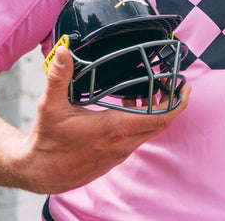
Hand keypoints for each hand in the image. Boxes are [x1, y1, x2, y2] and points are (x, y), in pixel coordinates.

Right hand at [12, 46, 189, 193]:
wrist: (39, 172)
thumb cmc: (46, 140)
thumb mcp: (50, 105)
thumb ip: (59, 76)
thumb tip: (64, 51)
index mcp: (114, 129)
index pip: (160, 118)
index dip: (178, 103)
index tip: (185, 87)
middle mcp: (122, 144)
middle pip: (160, 123)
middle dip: (171, 103)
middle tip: (175, 83)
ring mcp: (119, 153)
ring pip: (148, 131)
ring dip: (154, 112)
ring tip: (151, 90)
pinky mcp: (113, 158)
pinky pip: (136, 138)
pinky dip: (141, 121)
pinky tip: (128, 106)